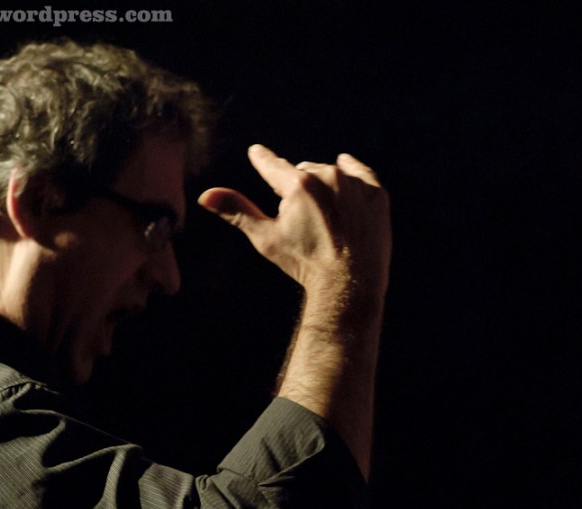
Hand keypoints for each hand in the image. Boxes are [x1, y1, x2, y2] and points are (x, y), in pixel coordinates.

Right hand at [198, 145, 390, 298]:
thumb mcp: (265, 238)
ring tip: (325, 218)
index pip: (271, 164)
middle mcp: (328, 176)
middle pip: (302, 171)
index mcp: (298, 184)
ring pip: (330, 173)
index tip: (256, 152)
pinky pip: (360, 173)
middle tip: (302, 220)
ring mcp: (355, 183)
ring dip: (324, 187)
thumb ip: (236, 211)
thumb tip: (205, 196)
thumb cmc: (304, 263)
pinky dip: (351, 177)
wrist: (350, 284)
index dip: (261, 159)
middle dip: (298, 188)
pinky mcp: (376, 193)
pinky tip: (345, 183)